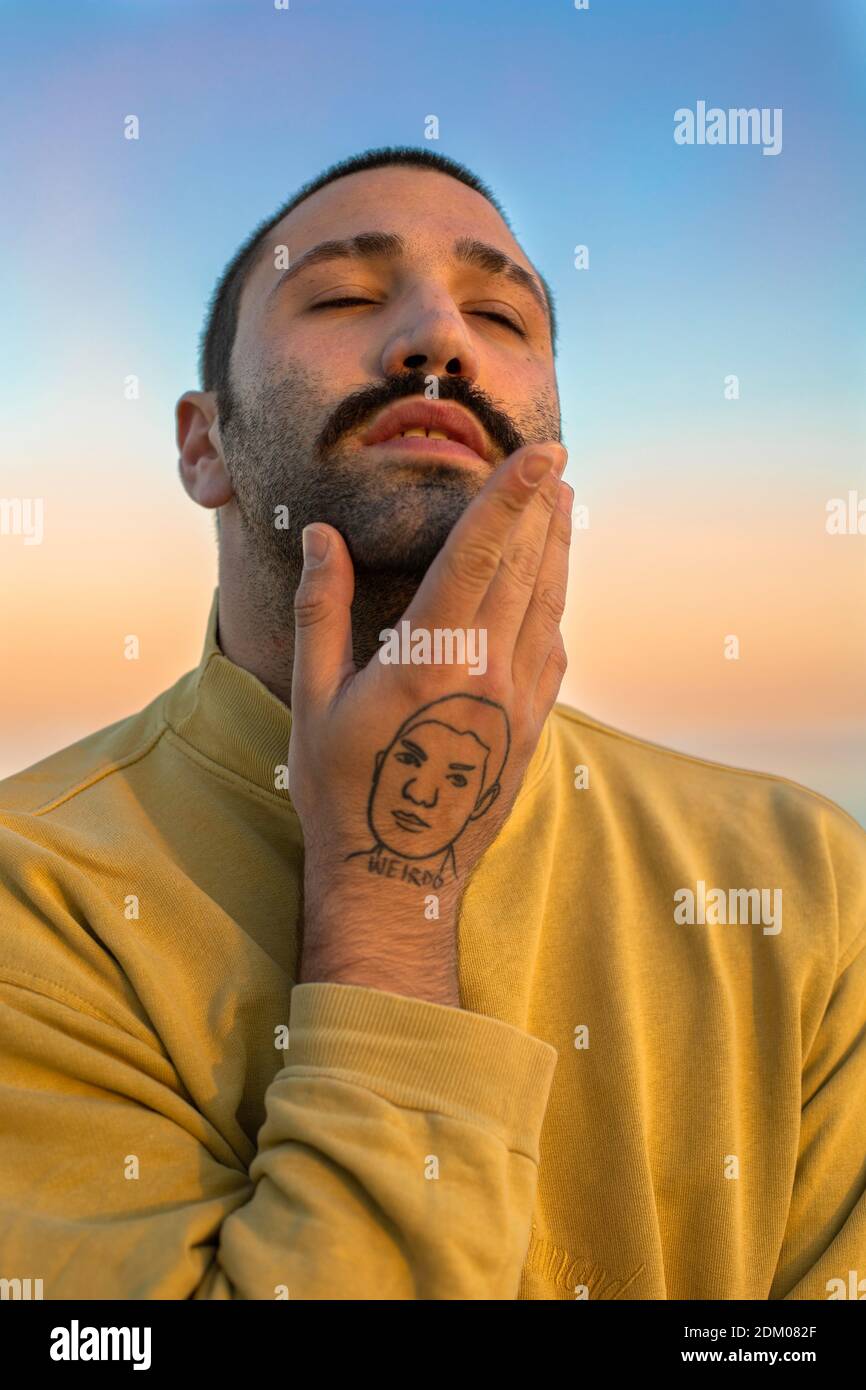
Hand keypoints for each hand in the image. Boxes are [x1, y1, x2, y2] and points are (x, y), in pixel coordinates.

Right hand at [289, 441, 570, 999]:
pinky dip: (556, 606)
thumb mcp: (313, 700)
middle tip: (558, 462)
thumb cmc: (342, 790)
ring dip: (558, 551)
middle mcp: (488, 674)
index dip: (512, 498)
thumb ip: (321, 612)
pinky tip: (553, 590)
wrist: (398, 879)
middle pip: (527, 571)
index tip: (544, 454)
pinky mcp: (533, 730)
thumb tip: (320, 537)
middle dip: (543, 510)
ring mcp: (519, 704)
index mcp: (432, 659)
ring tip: (565, 507)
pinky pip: (553, 651)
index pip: (480, 555)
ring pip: (549, 607)